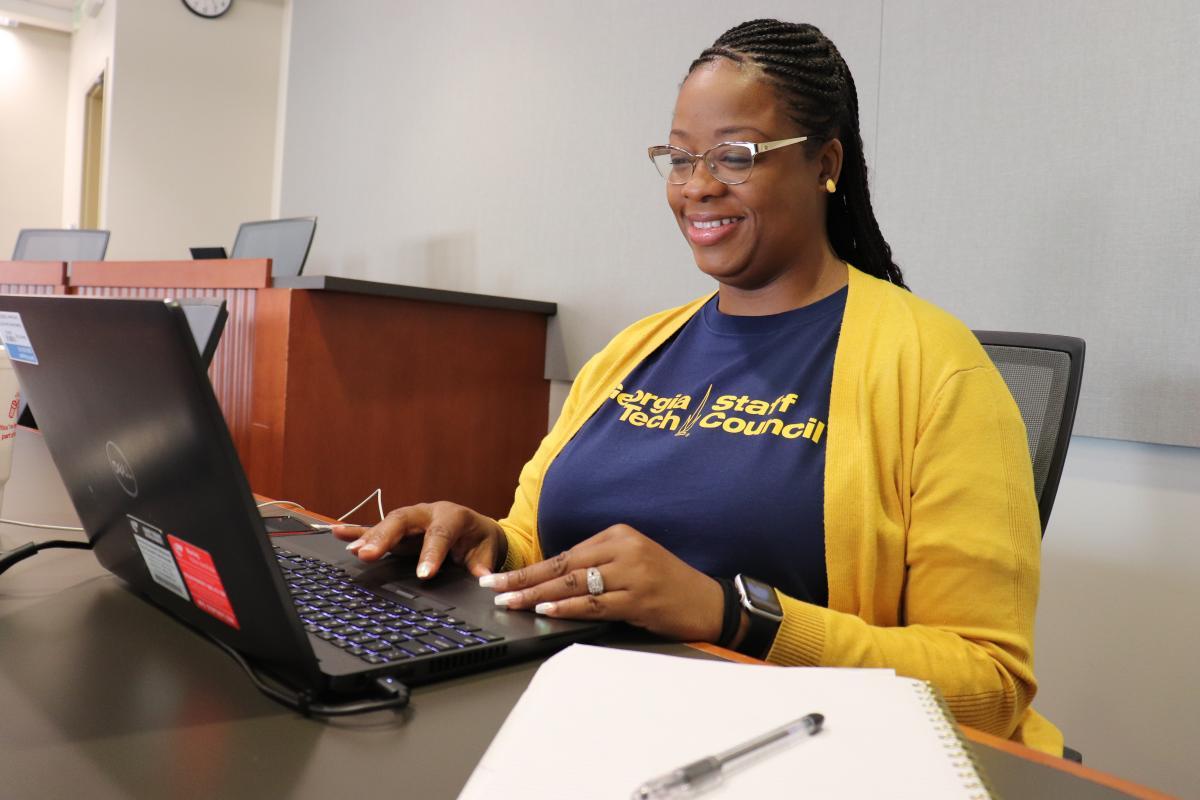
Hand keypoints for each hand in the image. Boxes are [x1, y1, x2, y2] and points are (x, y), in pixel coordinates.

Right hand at [330, 501, 505, 578]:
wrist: (476, 528)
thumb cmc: (479, 540)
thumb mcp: (486, 552)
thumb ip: (482, 565)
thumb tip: (483, 579)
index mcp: (453, 517)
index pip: (440, 534)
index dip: (431, 554)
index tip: (424, 574)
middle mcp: (428, 513)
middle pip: (404, 521)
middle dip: (386, 537)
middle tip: (370, 555)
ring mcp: (411, 518)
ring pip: (388, 524)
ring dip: (369, 538)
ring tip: (354, 552)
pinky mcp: (398, 529)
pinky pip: (376, 528)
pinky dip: (357, 532)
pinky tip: (338, 534)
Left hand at [480, 523, 724, 642]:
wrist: (707, 601)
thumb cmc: (666, 584)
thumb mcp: (632, 561)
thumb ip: (597, 565)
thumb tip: (550, 581)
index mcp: (618, 534)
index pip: (564, 554)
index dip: (529, 568)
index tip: (501, 577)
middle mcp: (624, 548)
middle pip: (563, 566)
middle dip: (523, 579)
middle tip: (494, 589)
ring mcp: (633, 573)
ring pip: (574, 584)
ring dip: (537, 595)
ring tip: (510, 602)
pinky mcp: (639, 599)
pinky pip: (595, 603)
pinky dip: (567, 608)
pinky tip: (546, 610)